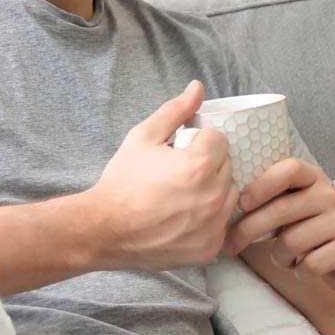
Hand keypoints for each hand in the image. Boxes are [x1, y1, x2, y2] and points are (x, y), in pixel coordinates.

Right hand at [86, 81, 237, 268]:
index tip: (182, 153)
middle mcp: (214, 197)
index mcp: (200, 166)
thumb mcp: (143, 137)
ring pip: (230, 197)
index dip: (200, 144)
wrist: (104, 229)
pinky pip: (223, 226)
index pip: (220, 141)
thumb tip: (198, 87)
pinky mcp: (210, 247)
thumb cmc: (122, 181)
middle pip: (229, 168)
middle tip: (180, 175)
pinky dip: (210, 221)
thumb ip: (175, 111)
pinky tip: (185, 218)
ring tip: (183, 197)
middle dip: (209, 167)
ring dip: (214, 193)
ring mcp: (214, 225)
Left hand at [224, 158, 334, 293]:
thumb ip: (272, 202)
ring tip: (285, 259)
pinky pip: (309, 264)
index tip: (241, 203)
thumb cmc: (315, 235)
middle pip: (281, 209)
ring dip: (279, 257)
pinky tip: (304, 269)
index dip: (262, 183)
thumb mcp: (296, 211)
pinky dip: (300, 272)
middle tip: (230, 246)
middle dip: (248, 230)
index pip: (289, 169)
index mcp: (314, 180)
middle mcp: (331, 196)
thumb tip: (224, 205)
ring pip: (291, 242)